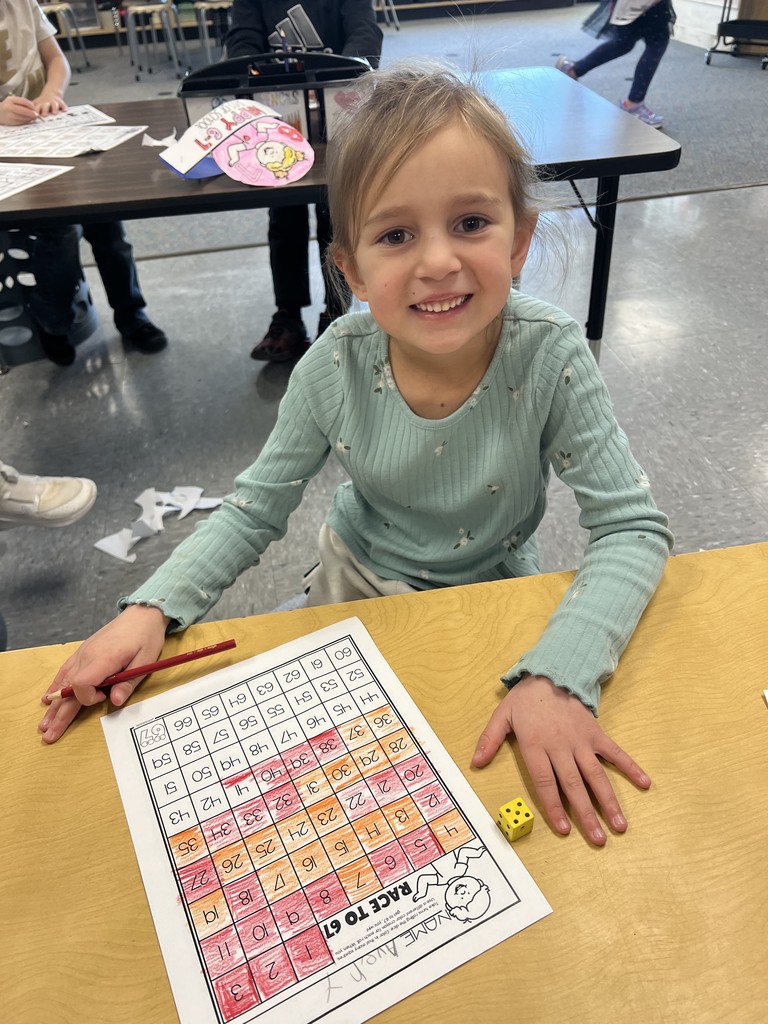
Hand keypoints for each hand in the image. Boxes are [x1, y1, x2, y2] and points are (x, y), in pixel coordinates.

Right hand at [0, 95, 38, 125]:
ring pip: (23, 118)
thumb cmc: (9, 106)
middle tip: (37, 115)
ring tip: (33, 118)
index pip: (23, 101)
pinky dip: (26, 121)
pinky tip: (28, 120)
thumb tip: (34, 108)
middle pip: (23, 110)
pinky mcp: (11, 122)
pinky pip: (21, 122)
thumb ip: (23, 102)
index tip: (35, 108)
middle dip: (31, 113)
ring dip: (30, 118)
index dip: (31, 105)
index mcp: (11, 100)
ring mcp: (10, 115)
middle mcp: (9, 107)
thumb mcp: (14, 101)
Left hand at [33, 89, 66, 116]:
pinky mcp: (60, 102)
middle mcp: (46, 103)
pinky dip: (63, 106)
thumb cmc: (42, 104)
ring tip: (55, 113)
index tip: (35, 117)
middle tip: (44, 115)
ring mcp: (53, 102)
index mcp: (39, 105)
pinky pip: (62, 104)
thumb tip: (27, 120)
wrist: (51, 93)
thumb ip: (32, 112)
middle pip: (45, 106)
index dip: (36, 112)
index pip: (36, 109)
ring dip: (54, 108)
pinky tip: (65, 110)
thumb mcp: (36, 105)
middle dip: (45, 110)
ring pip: (53, 104)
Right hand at [38, 605, 169, 743]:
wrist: (141, 615)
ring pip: (63, 682)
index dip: (88, 698)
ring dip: (53, 704)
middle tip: (49, 735)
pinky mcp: (82, 652)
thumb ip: (128, 683)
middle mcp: (87, 655)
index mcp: (104, 658)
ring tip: (44, 724)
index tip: (103, 698)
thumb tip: (115, 702)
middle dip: (59, 714)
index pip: (82, 683)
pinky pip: (65, 671)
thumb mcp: (145, 661)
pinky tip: (47, 698)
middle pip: (68, 688)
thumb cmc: (145, 637)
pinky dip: (56, 686)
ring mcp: (82, 653)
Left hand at [472, 675, 650, 845]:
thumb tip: (475, 763)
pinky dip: (630, 767)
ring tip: (620, 825)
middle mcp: (560, 746)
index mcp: (536, 745)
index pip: (545, 782)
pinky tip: (645, 783)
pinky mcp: (595, 732)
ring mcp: (580, 740)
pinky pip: (615, 752)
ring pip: (596, 775)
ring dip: (609, 801)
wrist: (551, 672)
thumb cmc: (525, 699)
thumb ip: (489, 740)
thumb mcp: (502, 716)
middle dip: (586, 815)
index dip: (554, 807)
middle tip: (598, 840)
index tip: (564, 830)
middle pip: (573, 785)